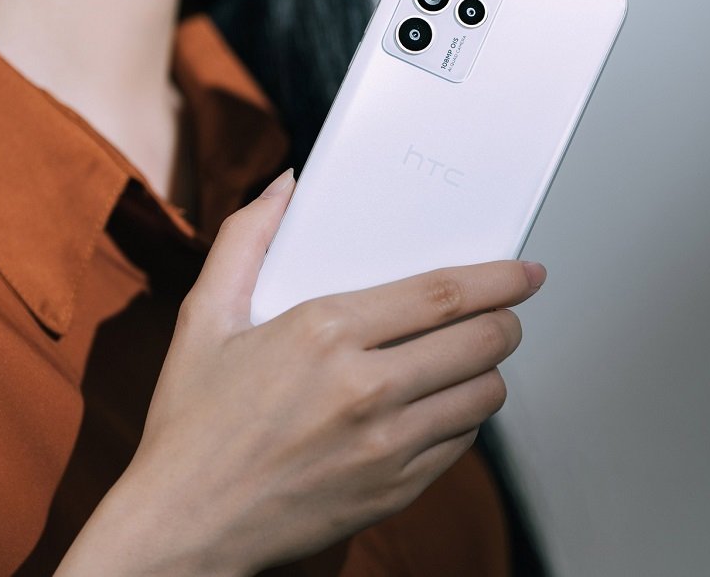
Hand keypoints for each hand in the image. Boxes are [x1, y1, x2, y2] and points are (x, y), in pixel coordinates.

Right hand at [57, 168, 545, 575]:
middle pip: (479, 341)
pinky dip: (465, 419)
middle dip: (508, 320)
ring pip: (482, 395)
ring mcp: (384, 446)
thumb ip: (246, 239)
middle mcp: (364, 389)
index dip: (498, 277)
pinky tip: (444, 406)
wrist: (185, 525)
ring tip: (475, 358)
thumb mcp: (204, 318)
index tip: (525, 271)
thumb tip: (286, 186)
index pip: (443, 293)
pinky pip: (461, 445)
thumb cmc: (192, 424)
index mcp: (323, 333)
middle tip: (509, 312)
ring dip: (491, 370)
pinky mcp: (392, 491)